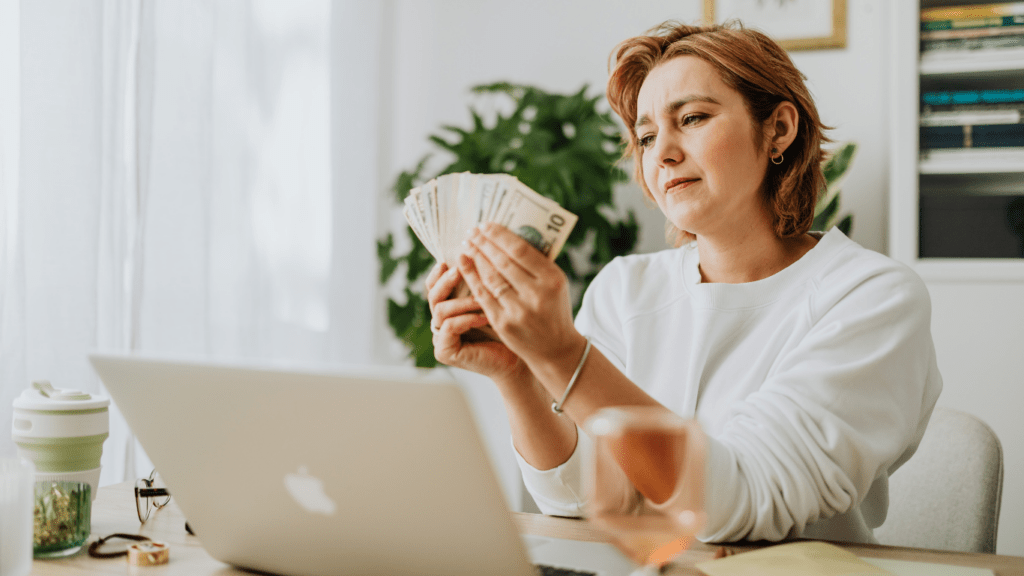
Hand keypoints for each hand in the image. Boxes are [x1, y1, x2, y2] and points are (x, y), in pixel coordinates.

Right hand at [425, 261, 528, 381]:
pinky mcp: (444, 351)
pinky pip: (447, 328)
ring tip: (482, 300)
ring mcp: (441, 337)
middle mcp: (441, 320)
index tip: (449, 260)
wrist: (519, 359)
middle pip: (432, 294)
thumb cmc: (511, 326)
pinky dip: (465, 320)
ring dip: (462, 302)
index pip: (435, 284)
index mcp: (450, 305)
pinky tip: (484, 318)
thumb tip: (479, 247)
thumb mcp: (495, 296)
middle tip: (460, 271)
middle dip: (446, 281)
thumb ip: (483, 278)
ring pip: (440, 310)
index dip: (439, 272)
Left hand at [457, 223, 582, 366]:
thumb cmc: (554, 309)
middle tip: (472, 231)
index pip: (521, 250)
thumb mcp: (556, 284)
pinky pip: (482, 295)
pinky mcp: (503, 323)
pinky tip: (463, 264)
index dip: (500, 236)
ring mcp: (518, 310)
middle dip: (484, 244)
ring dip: (475, 257)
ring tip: (467, 245)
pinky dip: (471, 277)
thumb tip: (508, 236)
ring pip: (490, 277)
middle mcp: (536, 294)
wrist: (556, 349)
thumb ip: (537, 264)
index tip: (486, 225)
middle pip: (503, 262)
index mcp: (552, 279)